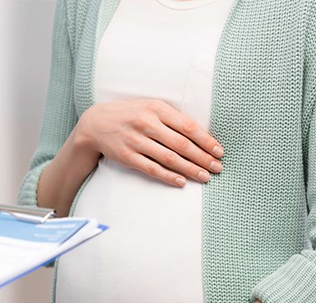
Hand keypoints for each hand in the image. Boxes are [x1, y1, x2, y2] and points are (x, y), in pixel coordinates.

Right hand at [75, 99, 223, 186]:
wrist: (97, 123)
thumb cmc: (131, 114)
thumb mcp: (151, 107)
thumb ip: (172, 119)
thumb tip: (201, 136)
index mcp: (156, 108)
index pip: (188, 126)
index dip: (206, 140)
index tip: (219, 151)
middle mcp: (146, 124)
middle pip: (181, 144)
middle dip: (202, 158)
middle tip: (217, 167)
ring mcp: (135, 141)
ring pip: (169, 158)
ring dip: (189, 169)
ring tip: (204, 176)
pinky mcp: (127, 156)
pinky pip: (151, 169)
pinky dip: (168, 176)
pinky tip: (181, 181)